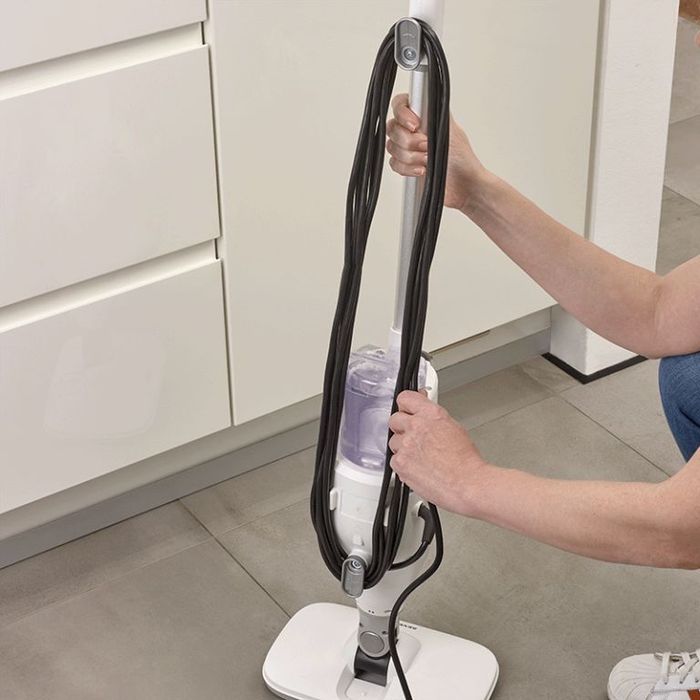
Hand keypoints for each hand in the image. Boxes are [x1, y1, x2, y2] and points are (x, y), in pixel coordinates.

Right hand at [386, 93, 486, 211]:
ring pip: (392, 147)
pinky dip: (407, 169)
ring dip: (411, 156)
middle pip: (392, 127)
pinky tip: (422, 170)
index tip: (415, 125)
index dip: (403, 114)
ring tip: (428, 160)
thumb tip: (423, 91)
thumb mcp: (450, 129)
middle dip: (409, 140)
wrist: (463, 186)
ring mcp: (408, 148)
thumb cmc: (463, 159)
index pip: (400, 104)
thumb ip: (433, 111)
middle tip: (426, 146)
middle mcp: (414, 130)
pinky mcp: (406, 166)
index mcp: (424, 115)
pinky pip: (394, 164)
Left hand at [388, 390, 487, 514]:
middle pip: (395, 419)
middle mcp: (416, 426)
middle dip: (402, 427)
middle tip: (412, 436)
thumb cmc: (465, 461)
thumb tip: (426, 416)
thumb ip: (434, 419)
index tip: (407, 409)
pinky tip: (417, 468)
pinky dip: (402, 464)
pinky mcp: (400, 463)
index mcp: (431, 414)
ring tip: (419, 457)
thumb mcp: (454, 428)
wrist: (466, 484)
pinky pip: (394, 460)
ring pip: (393, 441)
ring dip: (402, 447)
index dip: (405, 405)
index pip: (405, 398)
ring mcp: (406, 445)